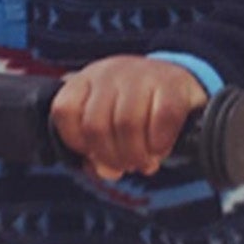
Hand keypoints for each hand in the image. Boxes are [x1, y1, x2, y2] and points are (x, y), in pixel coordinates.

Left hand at [51, 57, 207, 180]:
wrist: (177, 82)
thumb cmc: (134, 109)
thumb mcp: (107, 123)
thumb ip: (96, 151)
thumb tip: (106, 171)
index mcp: (86, 79)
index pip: (65, 111)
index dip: (77, 143)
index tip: (95, 154)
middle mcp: (110, 72)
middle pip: (96, 125)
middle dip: (111, 157)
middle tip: (126, 166)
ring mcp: (141, 74)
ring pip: (128, 124)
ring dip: (136, 154)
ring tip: (144, 163)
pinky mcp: (173, 83)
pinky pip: (162, 119)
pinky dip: (160, 143)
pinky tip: (160, 150)